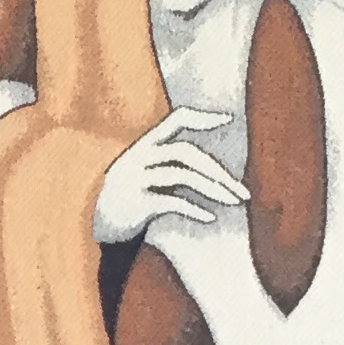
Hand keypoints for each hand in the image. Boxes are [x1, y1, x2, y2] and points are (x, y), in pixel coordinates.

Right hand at [91, 108, 246, 244]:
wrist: (102, 226)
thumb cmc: (135, 197)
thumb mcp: (147, 171)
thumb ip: (170, 160)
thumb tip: (212, 163)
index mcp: (144, 144)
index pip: (176, 119)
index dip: (202, 117)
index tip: (227, 119)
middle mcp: (138, 156)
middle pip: (186, 152)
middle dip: (217, 171)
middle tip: (241, 191)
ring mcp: (135, 178)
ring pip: (181, 175)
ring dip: (212, 189)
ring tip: (232, 202)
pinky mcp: (135, 202)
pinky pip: (171, 201)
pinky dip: (194, 209)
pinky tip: (210, 217)